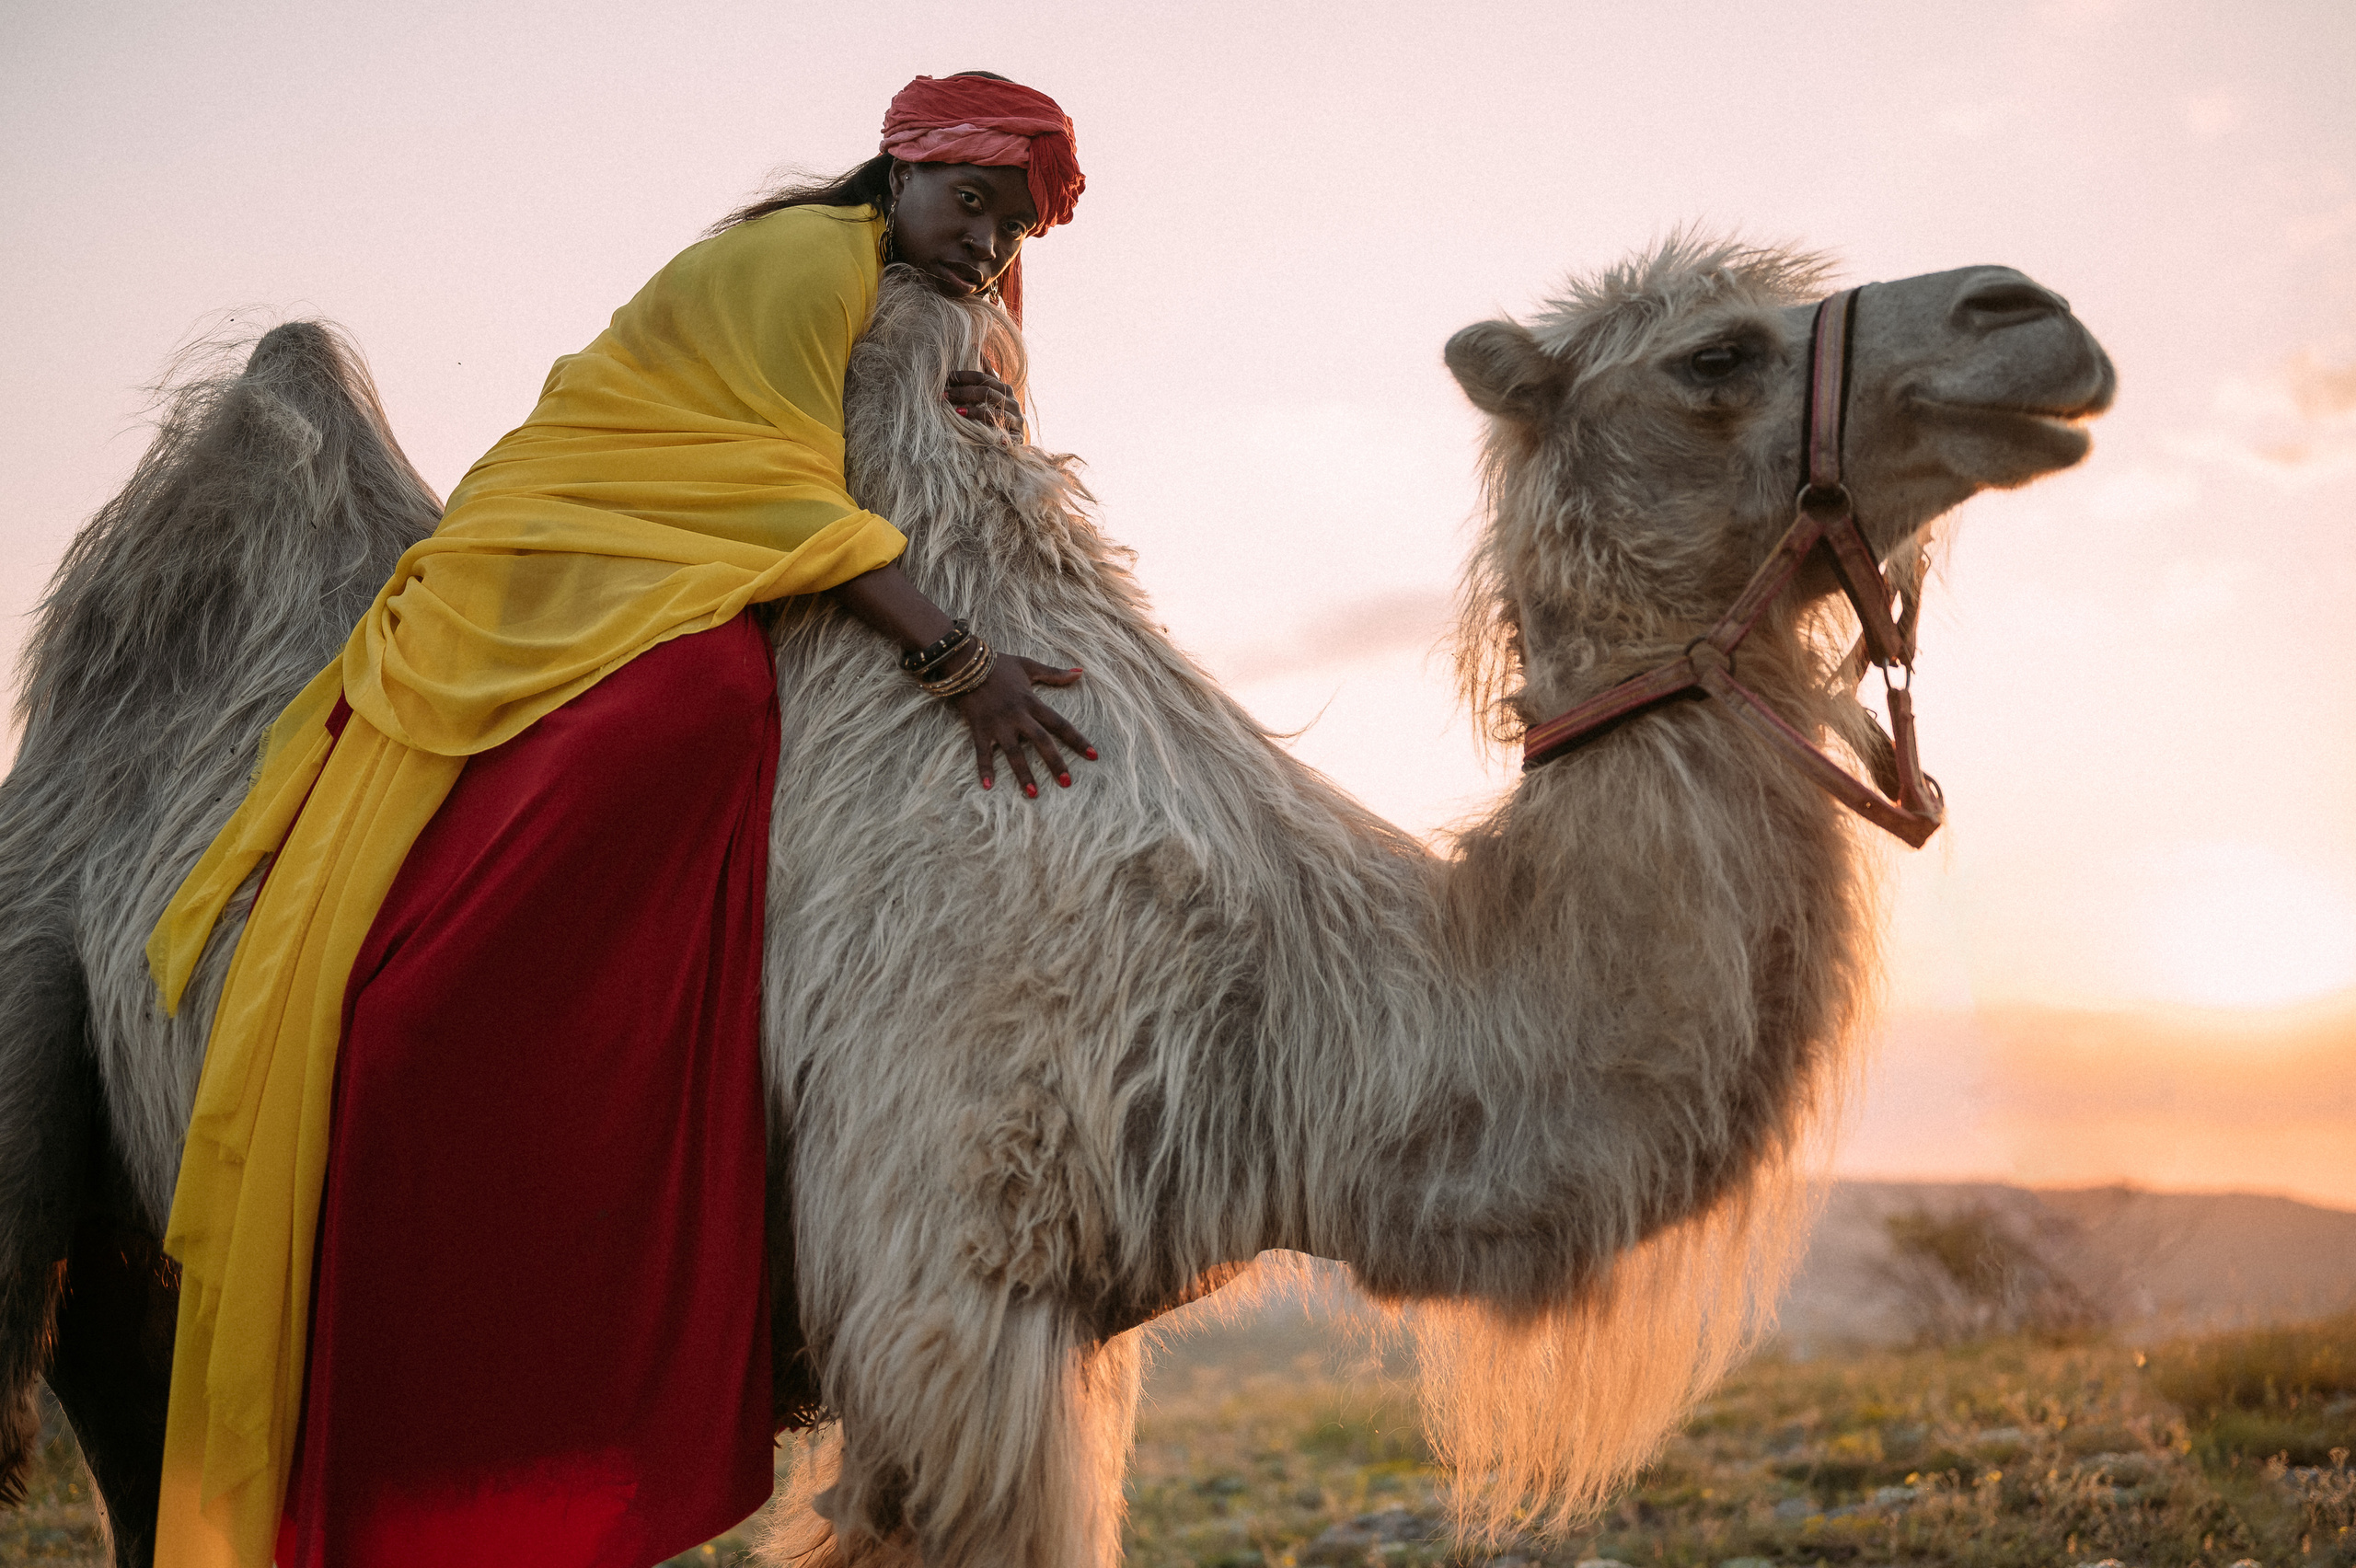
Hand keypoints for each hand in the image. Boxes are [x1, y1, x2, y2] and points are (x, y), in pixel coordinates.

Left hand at [945, 369, 1023, 438]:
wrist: (1016, 437)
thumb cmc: (999, 413)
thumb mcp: (993, 392)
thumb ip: (986, 373)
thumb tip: (975, 345)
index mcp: (1004, 388)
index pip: (982, 378)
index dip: (963, 376)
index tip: (946, 378)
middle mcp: (1011, 401)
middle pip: (986, 392)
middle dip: (963, 393)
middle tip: (944, 395)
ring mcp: (1016, 419)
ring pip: (995, 413)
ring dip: (975, 412)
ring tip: (957, 412)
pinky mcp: (1018, 436)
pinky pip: (1007, 436)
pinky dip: (1001, 437)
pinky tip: (993, 438)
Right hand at [950, 649, 1093, 796]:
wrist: (965, 662)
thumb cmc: (998, 664)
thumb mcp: (1029, 666)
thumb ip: (1055, 673)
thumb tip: (1080, 672)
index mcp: (1031, 702)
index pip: (1059, 724)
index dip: (1077, 739)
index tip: (1093, 755)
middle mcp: (1017, 715)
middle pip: (1041, 741)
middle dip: (1055, 762)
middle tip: (1066, 783)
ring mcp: (998, 724)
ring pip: (1014, 752)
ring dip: (1023, 774)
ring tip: (1033, 794)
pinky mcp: (979, 728)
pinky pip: (982, 752)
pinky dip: (984, 769)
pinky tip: (988, 787)